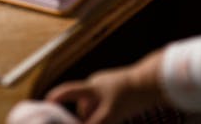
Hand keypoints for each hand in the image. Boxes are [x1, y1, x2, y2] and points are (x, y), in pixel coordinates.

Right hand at [45, 51, 167, 123]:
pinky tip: (118, 118)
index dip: (54, 99)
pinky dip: (108, 114)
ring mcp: (109, 86)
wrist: (155, 81)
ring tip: (110, 120)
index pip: (66, 92)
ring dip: (99, 118)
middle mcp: (97, 84)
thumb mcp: (110, 115)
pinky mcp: (119, 90)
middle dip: (84, 119)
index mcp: (91, 87)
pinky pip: (108, 105)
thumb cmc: (131, 95)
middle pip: (83, 108)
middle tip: (95, 121)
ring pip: (97, 108)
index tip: (44, 105)